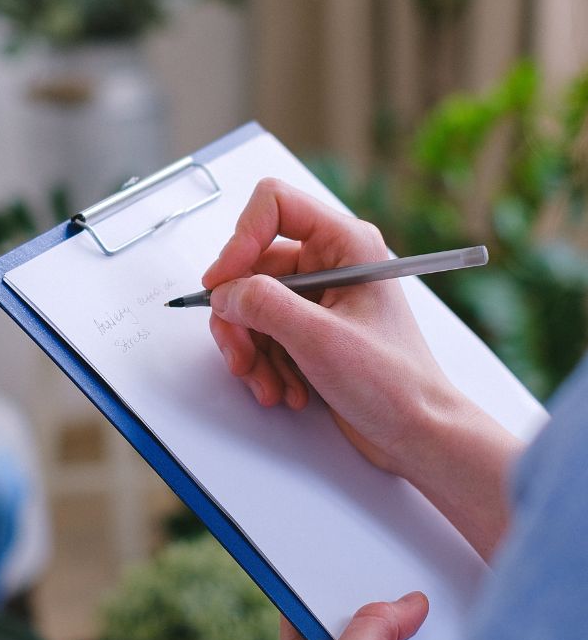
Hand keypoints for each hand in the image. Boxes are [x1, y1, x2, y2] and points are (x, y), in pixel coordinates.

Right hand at [203, 177, 450, 472]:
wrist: (417, 435)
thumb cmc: (394, 384)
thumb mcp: (320, 339)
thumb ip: (264, 305)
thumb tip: (224, 292)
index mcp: (345, 243)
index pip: (274, 204)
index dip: (240, 238)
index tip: (222, 283)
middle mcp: (329, 261)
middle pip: (251, 265)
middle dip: (240, 317)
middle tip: (240, 356)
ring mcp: (317, 296)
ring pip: (249, 303)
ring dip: (250, 348)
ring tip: (268, 384)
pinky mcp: (307, 327)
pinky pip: (260, 331)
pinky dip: (262, 363)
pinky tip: (283, 389)